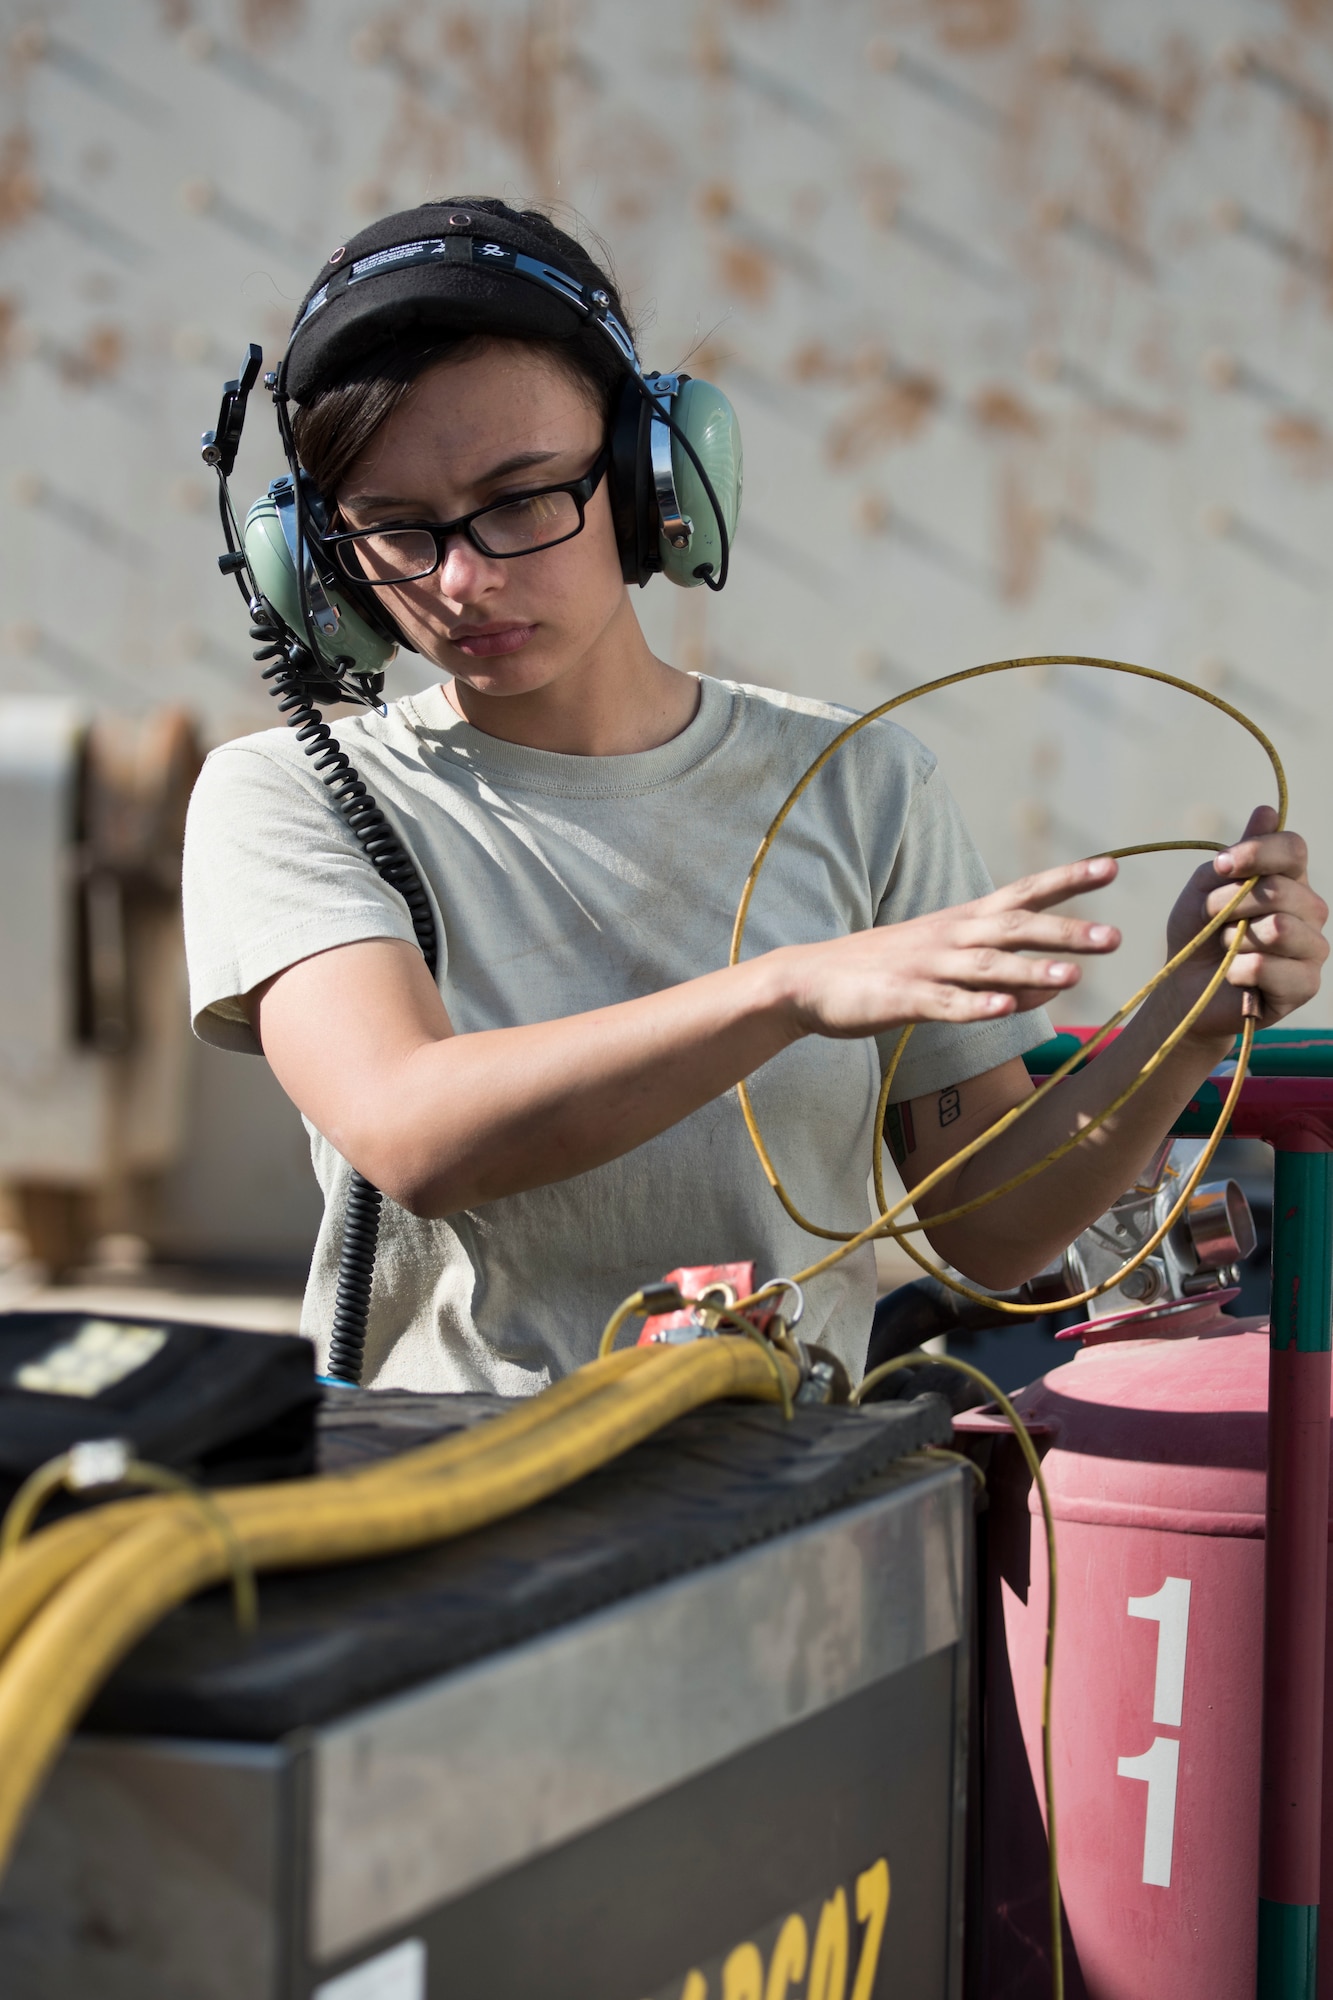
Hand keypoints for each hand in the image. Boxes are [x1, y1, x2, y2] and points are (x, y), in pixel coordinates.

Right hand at [778, 856, 1120, 1038]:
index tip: (1112, 866)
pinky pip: (945, 1005)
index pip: (1024, 892)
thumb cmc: (887, 969)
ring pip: (986, 966)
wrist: (809, 980)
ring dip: (1030, 970)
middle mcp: (950, 937)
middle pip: (1015, 928)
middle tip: (1115, 937)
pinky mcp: (902, 1000)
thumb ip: (1003, 969)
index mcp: (963, 920)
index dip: (1067, 879)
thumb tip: (1057, 981)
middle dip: (1066, 931)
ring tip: (1074, 976)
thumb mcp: (947, 960)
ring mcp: (926, 968)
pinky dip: (975, 1008)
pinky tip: (1004, 1013)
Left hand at [1164, 806, 1327, 1041]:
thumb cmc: (1198, 934)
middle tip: (1212, 922)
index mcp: (1291, 880)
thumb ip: (1237, 856)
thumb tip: (1267, 812)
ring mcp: (1313, 948)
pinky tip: (1234, 976)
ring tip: (1227, 950)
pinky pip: (1267, 967)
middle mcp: (1311, 911)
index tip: (1221, 866)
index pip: (1293, 848)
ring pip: (1277, 929)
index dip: (1257, 852)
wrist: (1186, 988)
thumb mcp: (1205, 888)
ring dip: (1233, 939)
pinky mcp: (1305, 985)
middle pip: (1280, 890)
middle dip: (1229, 905)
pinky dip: (1236, 970)